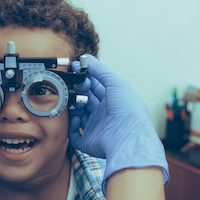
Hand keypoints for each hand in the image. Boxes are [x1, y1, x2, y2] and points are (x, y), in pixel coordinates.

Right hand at [68, 55, 167, 191]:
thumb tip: (86, 58)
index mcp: (112, 99)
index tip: (75, 72)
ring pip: (77, 114)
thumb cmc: (127, 109)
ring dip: (73, 107)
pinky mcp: (87, 140)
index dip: (85, 78)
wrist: (126, 137)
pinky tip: (76, 119)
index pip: (95, 86)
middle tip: (74, 86)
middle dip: (77, 91)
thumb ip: (100, 70)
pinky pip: (73, 133)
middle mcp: (104, 113)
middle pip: (84, 99)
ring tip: (74, 102)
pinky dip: (71, 126)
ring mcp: (95, 127)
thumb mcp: (116, 82)